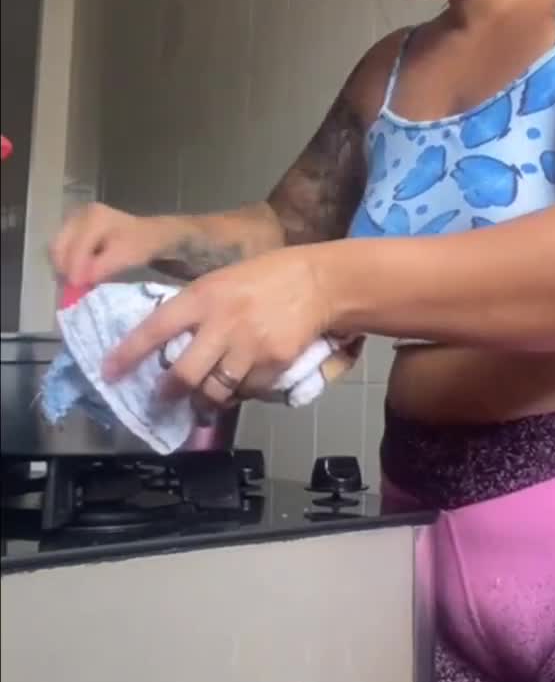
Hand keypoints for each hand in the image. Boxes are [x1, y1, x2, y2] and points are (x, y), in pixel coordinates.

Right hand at [50, 204, 191, 285]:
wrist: (150, 234)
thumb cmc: (140, 244)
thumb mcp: (123, 258)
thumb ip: (100, 267)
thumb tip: (79, 279)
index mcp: (93, 218)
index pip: (76, 248)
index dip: (74, 270)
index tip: (76, 288)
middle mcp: (80, 214)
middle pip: (58, 245)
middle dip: (64, 267)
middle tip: (72, 286)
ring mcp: (76, 218)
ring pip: (58, 246)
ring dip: (64, 264)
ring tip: (75, 280)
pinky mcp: (75, 227)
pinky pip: (63, 245)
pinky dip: (67, 260)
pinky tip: (77, 271)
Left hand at [102, 247, 329, 406]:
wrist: (317, 282)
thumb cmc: (264, 277)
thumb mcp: (220, 281)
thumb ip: (195, 310)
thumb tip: (169, 344)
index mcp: (203, 297)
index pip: (156, 329)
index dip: (129, 354)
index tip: (109, 372)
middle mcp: (223, 323)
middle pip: (183, 375)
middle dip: (168, 394)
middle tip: (163, 399)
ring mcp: (250, 347)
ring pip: (214, 391)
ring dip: (203, 403)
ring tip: (199, 404)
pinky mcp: (274, 363)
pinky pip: (247, 391)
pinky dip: (239, 394)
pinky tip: (239, 386)